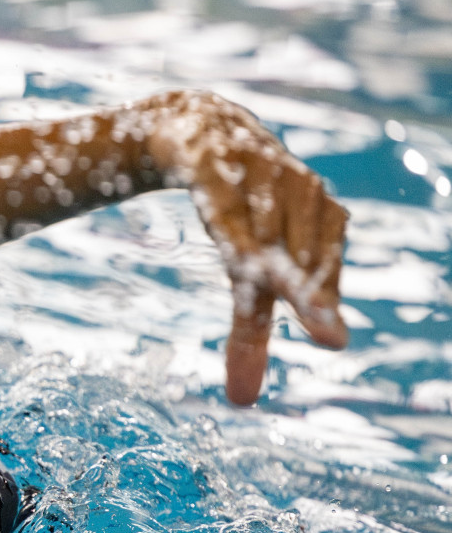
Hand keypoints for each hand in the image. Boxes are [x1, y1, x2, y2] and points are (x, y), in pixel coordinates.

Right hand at [145, 91, 349, 404]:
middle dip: (309, 294)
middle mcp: (300, 195)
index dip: (319, 306)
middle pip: (298, 257)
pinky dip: (228, 215)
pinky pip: (222, 192)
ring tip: (263, 282)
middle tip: (327, 336)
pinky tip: (229, 240)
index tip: (330, 341)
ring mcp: (260, 173)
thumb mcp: (244, 270)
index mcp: (321, 224)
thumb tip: (242, 403)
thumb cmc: (236, 209)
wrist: (203, 129)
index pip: (317, 276)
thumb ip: (249, 332)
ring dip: (265, 255)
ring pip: (260, 225)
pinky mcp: (216, 159)